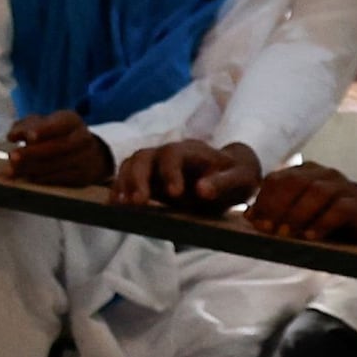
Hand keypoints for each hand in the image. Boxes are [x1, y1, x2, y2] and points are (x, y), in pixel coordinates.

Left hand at [0, 110, 112, 190]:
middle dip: (33, 152)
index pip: (58, 125)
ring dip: (33, 168)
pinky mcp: (83, 176)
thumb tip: (12, 136)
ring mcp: (86, 158)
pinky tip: (28, 178)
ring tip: (13, 170)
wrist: (85, 153)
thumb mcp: (41, 124)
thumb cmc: (55, 135)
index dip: (44, 130)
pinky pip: (61, 178)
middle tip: (12, 157)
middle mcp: (82, 138)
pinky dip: (43, 179)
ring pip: (57, 165)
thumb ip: (24, 127)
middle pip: (57, 146)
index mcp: (71, 121)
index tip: (29, 136)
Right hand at [115, 139, 258, 210]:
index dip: (170, 172)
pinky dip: (121, 188)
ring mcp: (156, 165)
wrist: (231, 174)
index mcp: (193, 151)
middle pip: (145, 156)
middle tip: (139, 203)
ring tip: (122, 205)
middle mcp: (169, 154)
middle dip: (139, 178)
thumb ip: (223, 183)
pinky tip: (116, 205)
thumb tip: (200, 190)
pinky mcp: (149, 178)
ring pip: (132, 164)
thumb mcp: (240, 180)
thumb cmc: (237, 177)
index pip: (173, 153)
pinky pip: (128, 176)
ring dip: (125, 183)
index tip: (175, 194)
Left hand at [243, 163, 356, 247]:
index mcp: (305, 173)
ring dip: (297, 214)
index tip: (254, 223)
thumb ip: (277, 211)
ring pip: (316, 193)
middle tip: (268, 230)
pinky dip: (322, 223)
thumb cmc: (330, 218)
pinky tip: (310, 236)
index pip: (277, 179)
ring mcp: (343, 187)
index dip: (263, 200)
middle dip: (277, 206)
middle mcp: (323, 175)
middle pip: (294, 182)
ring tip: (287, 235)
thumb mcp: (301, 214)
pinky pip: (339, 209)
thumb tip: (249, 217)